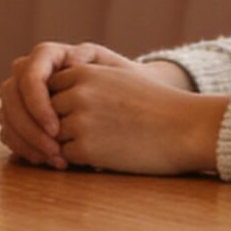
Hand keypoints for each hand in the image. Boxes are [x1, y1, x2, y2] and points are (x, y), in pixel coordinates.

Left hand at [48, 65, 225, 174]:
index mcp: (83, 72)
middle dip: (58, 125)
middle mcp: (77, 94)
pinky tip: (103, 155)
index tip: (77, 113)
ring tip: (98, 143)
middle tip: (84, 133)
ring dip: (69, 143)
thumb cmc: (154, 105)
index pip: (48, 89)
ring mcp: (79, 121)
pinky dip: (79, 159)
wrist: (185, 128)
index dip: (60, 104)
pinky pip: (66, 156)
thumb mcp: (117, 78)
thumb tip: (53, 96)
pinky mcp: (86, 148)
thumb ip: (85, 80)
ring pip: (53, 137)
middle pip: (46, 114)